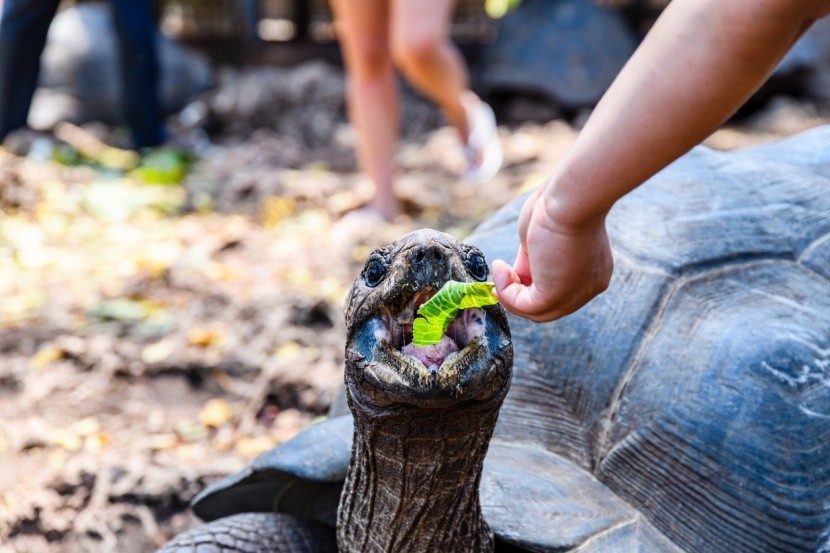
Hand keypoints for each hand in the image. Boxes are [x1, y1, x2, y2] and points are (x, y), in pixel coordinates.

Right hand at [492, 186, 612, 321]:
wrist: (571, 197)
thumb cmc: (560, 204)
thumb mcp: (542, 239)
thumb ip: (532, 259)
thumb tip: (517, 273)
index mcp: (591, 271)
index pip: (559, 291)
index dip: (530, 286)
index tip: (509, 272)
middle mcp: (588, 288)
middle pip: (549, 308)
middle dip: (518, 295)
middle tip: (498, 280)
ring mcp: (574, 295)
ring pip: (536, 313)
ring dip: (510, 294)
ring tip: (500, 268)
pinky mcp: (556, 295)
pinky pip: (524, 306)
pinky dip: (506, 290)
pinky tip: (500, 267)